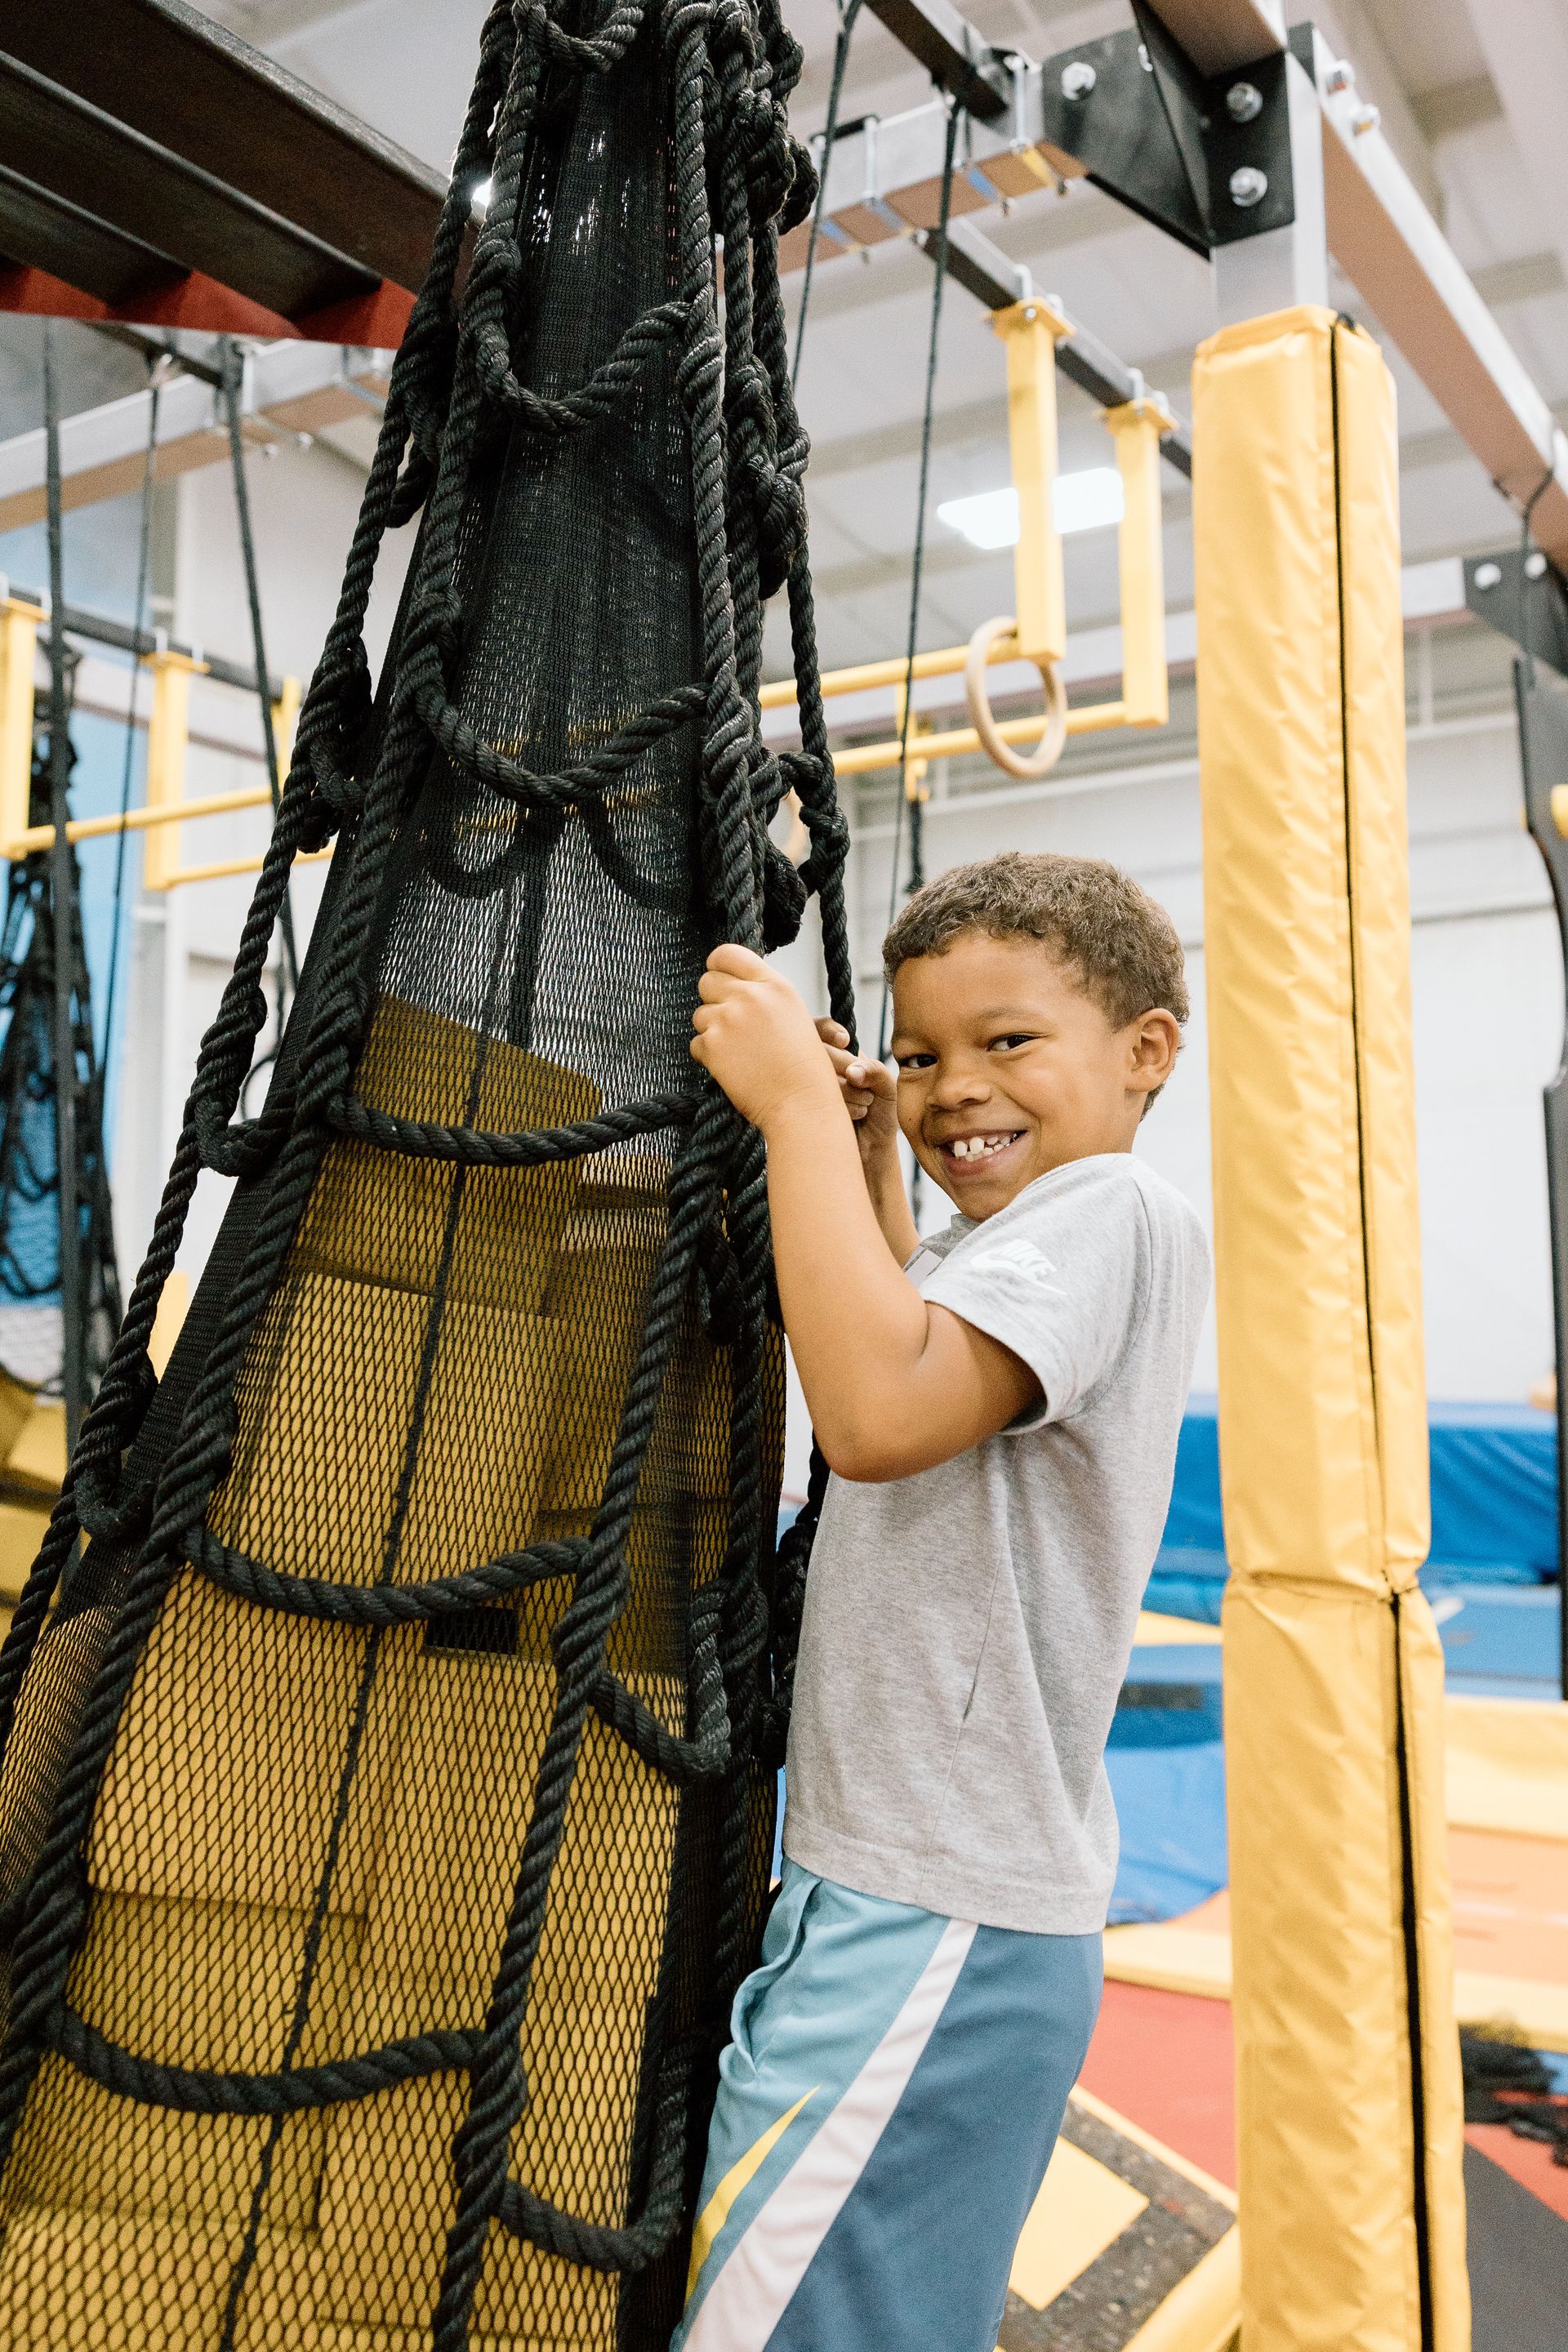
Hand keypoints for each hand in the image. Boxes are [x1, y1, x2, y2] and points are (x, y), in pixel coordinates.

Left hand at [690, 945, 838, 1134]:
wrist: (801, 1103)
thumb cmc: (803, 1066)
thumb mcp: (793, 1015)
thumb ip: (763, 994)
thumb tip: (731, 984)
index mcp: (774, 985)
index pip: (728, 953)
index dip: (718, 967)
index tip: (721, 980)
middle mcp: (749, 996)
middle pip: (707, 981)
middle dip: (713, 1001)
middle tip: (731, 1025)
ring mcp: (728, 1019)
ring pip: (700, 1015)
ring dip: (712, 1032)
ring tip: (740, 1052)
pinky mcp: (712, 1046)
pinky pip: (696, 1043)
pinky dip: (710, 1057)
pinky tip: (734, 1068)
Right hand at [816, 1019, 898, 1174]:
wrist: (872, 1153)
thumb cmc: (882, 1116)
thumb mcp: (887, 1087)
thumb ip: (875, 1069)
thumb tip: (851, 1070)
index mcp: (839, 1056)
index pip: (820, 1030)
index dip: (828, 1031)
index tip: (845, 1042)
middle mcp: (819, 1069)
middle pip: (814, 1051)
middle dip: (842, 1065)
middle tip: (862, 1083)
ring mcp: (808, 1090)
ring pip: (812, 1076)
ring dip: (844, 1090)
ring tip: (865, 1105)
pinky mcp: (802, 1111)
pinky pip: (810, 1100)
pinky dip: (838, 1107)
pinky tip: (855, 1116)